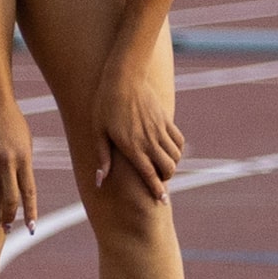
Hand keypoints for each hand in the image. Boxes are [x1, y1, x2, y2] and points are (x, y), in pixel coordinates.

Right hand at [0, 97, 35, 234]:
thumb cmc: (11, 118)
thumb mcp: (25, 140)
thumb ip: (25, 161)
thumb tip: (24, 182)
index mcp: (24, 158)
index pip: (29, 191)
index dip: (30, 212)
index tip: (31, 229)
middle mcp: (7, 161)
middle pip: (8, 197)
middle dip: (6, 216)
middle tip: (4, 230)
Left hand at [92, 59, 183, 200]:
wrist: (124, 76)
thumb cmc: (105, 103)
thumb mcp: (98, 131)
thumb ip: (102, 158)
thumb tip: (99, 181)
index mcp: (132, 146)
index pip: (149, 175)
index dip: (157, 191)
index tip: (162, 202)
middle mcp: (149, 140)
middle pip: (168, 168)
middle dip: (166, 179)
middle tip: (159, 181)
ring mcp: (160, 129)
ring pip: (176, 156)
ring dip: (172, 165)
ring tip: (162, 166)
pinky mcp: (166, 119)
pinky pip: (179, 140)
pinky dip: (177, 150)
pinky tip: (169, 150)